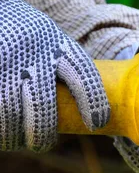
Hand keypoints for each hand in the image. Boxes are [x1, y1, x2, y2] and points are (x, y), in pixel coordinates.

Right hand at [0, 0, 109, 151]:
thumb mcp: (49, 37)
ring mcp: (9, 62)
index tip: (96, 123)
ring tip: (14, 140)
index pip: (83, 75)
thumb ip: (64, 65)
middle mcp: (35, 54)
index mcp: (58, 45)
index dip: (93, 101)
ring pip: (12, 111)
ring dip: (13, 134)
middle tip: (41, 142)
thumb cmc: (25, 30)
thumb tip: (87, 111)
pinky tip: (1, 131)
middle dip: (43, 132)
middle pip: (43, 104)